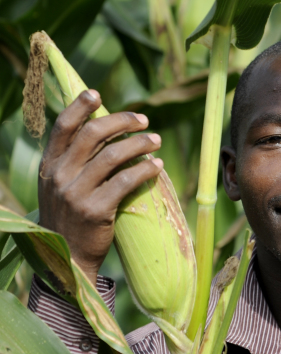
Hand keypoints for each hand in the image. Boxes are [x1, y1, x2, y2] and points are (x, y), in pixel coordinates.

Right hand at [38, 90, 162, 281]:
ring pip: (113, 155)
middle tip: (144, 120)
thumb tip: (106, 132)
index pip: (63, 127)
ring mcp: (76, 194)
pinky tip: (157, 166)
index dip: (79, 106)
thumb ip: (75, 161)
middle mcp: (60, 176)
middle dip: (121, 121)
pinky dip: (145, 169)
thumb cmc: (71, 218)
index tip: (97, 94)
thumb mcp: (61, 187)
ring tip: (156, 140)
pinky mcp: (96, 211)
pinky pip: (126, 181)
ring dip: (139, 144)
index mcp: (49, 166)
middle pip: (92, 134)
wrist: (67, 259)